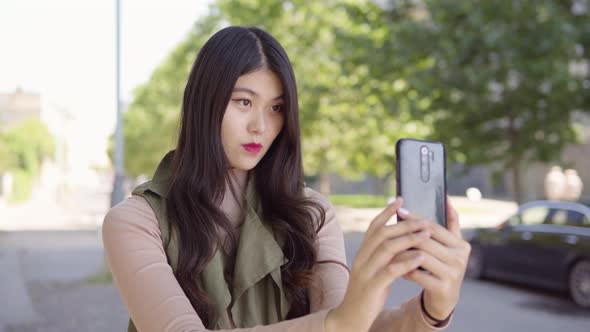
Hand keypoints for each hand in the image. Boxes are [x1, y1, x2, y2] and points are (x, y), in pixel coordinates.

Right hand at [326, 197, 432, 331]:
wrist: (350, 318)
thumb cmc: (366, 293)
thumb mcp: (373, 270)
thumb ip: (383, 255)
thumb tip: (401, 239)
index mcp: (362, 252)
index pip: (374, 226)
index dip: (387, 211)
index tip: (402, 199)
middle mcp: (361, 258)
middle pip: (382, 233)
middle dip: (405, 224)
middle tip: (424, 220)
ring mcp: (365, 272)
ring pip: (387, 248)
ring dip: (408, 239)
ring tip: (426, 234)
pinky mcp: (372, 287)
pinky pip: (390, 271)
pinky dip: (406, 262)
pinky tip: (420, 258)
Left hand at [400, 197, 470, 321]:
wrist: (445, 298)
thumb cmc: (443, 266)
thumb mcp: (450, 246)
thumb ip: (451, 223)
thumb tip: (446, 199)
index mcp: (461, 245)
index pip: (434, 227)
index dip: (415, 218)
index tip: (399, 210)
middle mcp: (460, 259)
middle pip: (426, 240)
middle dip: (406, 235)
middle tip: (388, 230)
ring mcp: (453, 274)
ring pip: (421, 256)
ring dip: (402, 252)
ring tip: (389, 249)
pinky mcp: (443, 289)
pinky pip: (418, 274)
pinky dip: (404, 269)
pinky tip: (395, 267)